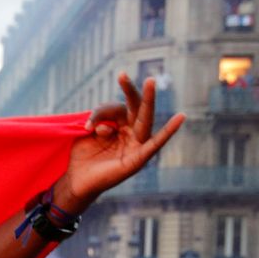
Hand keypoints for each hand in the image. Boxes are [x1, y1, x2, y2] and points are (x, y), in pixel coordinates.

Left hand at [57, 75, 183, 207]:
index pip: (115, 109)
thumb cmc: (82, 157)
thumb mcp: (86, 134)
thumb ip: (96, 122)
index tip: (87, 124)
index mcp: (120, 124)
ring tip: (150, 81)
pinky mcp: (139, 159)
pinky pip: (155, 144)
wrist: (77, 182)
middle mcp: (131, 132)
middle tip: (121, 75)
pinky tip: (181, 117)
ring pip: (145, 119)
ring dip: (148, 100)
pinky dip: (168, 131)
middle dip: (130, 90)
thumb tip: (104, 125)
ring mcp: (136, 145)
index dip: (101, 113)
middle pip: (134, 107)